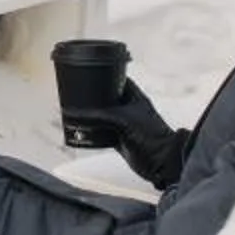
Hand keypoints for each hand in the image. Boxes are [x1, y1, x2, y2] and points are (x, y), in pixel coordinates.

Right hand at [66, 80, 189, 188]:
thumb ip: (98, 116)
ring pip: (101, 116)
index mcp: (133, 96)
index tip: (86, 71)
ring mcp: (123, 124)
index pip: (116, 79)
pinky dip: (90, 133)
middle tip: (75, 92)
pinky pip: (100, 133)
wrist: (161, 162)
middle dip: (91, 96)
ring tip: (73, 111)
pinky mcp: (119, 140)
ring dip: (89, 116)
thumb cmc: (151, 135)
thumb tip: (73, 115)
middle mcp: (128, 109)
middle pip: (105, 98)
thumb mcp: (122, 120)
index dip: (103, 74)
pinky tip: (79, 130)